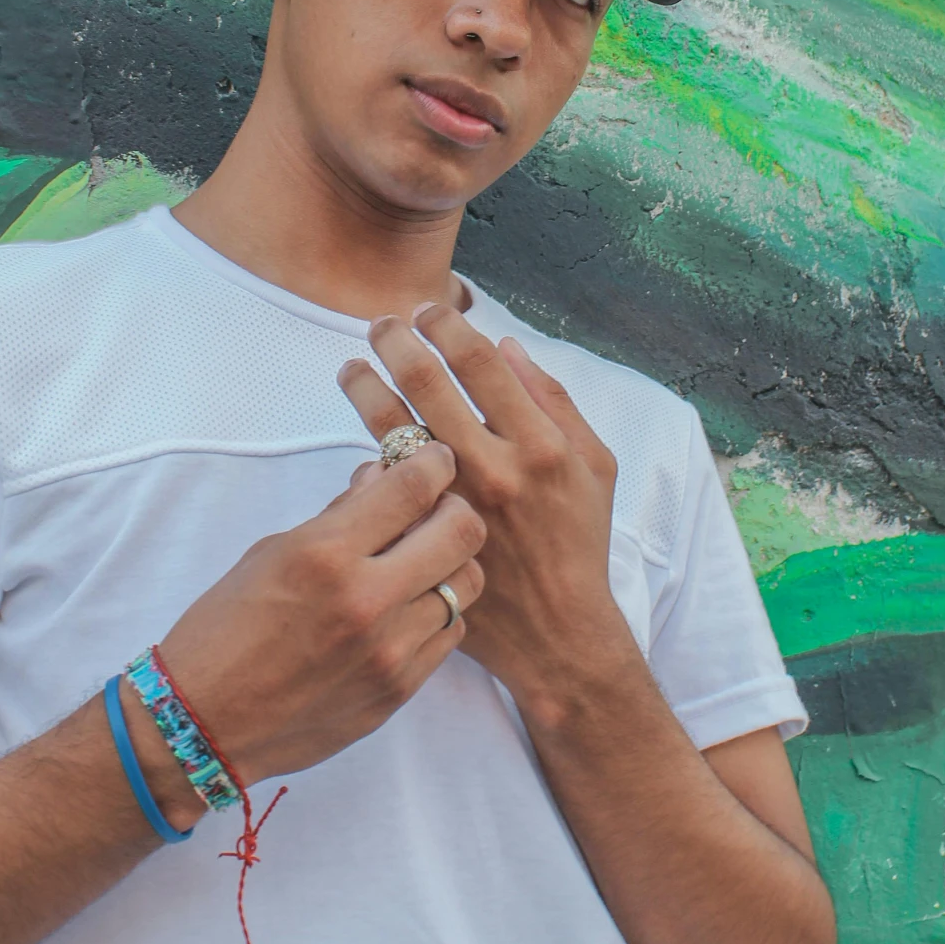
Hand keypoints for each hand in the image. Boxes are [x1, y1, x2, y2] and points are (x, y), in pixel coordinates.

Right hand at [153, 442, 484, 787]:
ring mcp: (389, 651)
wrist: (204, 725)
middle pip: (462, 530)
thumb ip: (338, 516)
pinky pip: (450, 633)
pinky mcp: (398, 690)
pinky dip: (437, 611)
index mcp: (325, 555)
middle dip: (453, 506)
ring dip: (449, 562)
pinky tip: (407, 609)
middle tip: (434, 508)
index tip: (434, 459)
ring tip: (420, 562)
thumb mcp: (270, 554)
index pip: (414, 487)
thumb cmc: (224, 632)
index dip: (434, 461)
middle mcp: (366, 600)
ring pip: (467, 583)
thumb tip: (382, 477)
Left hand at [338, 308, 628, 724]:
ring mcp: (452, 503)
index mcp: (539, 444)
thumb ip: (554, 402)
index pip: (480, 363)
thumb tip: (506, 348)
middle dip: (396, 342)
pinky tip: (368, 442)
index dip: (447, 328)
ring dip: (365, 386)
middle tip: (380, 325)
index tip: (429, 312)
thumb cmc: (578, 541)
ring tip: (351, 368)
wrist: (557, 631)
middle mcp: (494, 468)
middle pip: (427, 382)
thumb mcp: (593, 466)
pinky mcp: (424, 534)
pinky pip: (384, 484)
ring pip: (392, 427)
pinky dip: (372, 455)